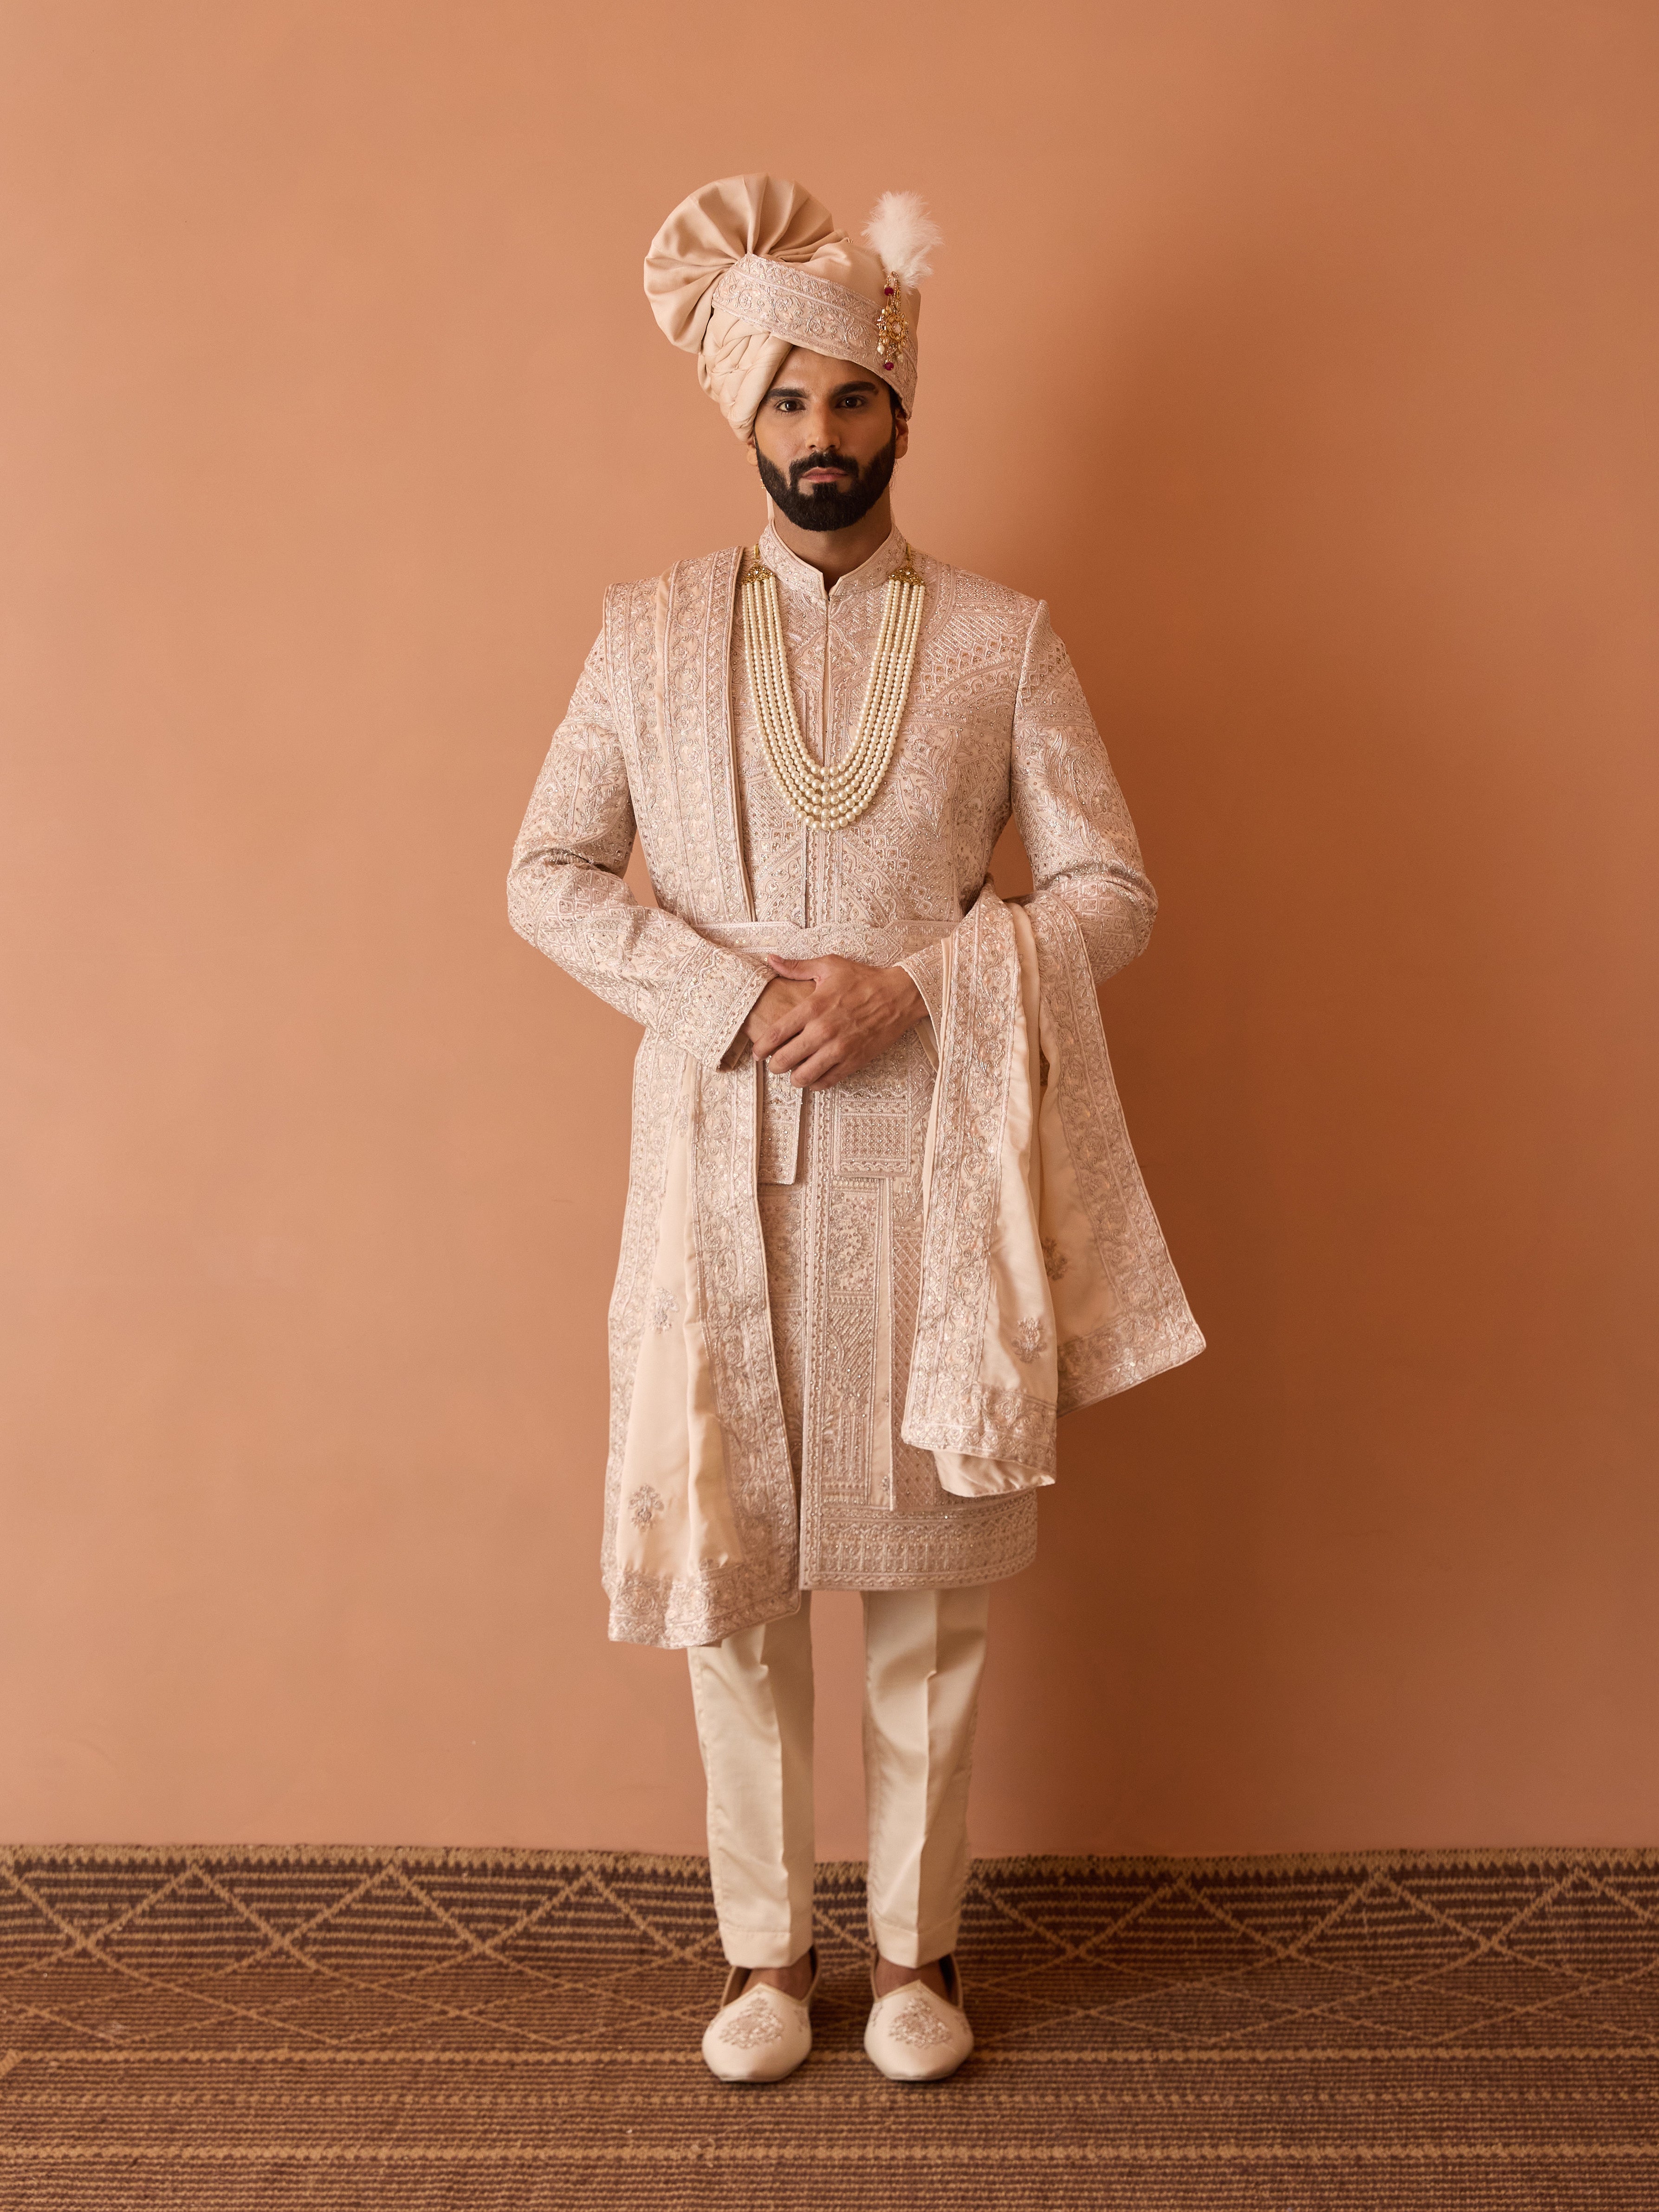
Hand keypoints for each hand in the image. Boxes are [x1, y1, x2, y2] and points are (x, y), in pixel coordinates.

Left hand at [746, 955, 924, 1090]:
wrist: (899, 995)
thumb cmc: (863, 979)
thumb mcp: (829, 966)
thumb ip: (796, 967)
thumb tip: (771, 959)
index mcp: (813, 1007)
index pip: (776, 1034)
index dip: (761, 1047)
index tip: (758, 1051)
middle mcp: (823, 1031)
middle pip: (784, 1060)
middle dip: (774, 1065)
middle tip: (774, 1063)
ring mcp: (839, 1049)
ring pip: (803, 1077)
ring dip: (794, 1077)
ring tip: (794, 1071)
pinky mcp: (853, 1061)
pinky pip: (826, 1082)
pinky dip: (815, 1083)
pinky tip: (814, 1076)